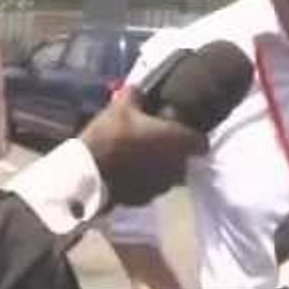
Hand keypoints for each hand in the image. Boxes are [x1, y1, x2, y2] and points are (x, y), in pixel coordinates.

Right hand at [80, 86, 207, 205]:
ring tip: (140, 155)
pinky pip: (151, 187)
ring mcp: (161, 187)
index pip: (201, 142)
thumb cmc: (111, 136)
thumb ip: (136, 94)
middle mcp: (176, 167)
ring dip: (160, 166)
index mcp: (177, 142)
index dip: (192, 135)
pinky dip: (144, 179)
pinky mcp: (144, 200)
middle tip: (155, 139)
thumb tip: (138, 89)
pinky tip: (128, 171)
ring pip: (168, 175)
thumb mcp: (121, 106)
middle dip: (174, 151)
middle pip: (184, 159)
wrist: (87, 174)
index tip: (177, 128)